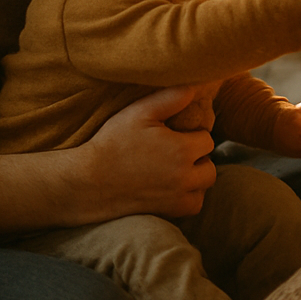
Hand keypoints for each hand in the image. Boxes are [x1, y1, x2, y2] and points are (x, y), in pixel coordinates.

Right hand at [69, 86, 218, 219]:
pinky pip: (194, 205)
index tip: (177, 134)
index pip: (207, 139)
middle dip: (199, 157)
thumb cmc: (113, 143)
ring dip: (197, 177)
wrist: (90, 182)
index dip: (193, 134)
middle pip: (210, 165)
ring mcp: (178, 197)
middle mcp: (185, 176)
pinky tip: (174, 186)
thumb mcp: (139, 112)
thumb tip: (194, 88)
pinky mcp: (169, 212)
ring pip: (204, 186)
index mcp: (181, 149)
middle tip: (178, 151)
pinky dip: (190, 196)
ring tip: (177, 168)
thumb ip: (170, 98)